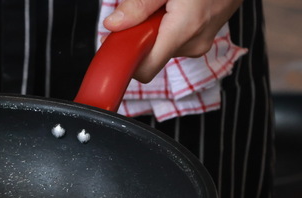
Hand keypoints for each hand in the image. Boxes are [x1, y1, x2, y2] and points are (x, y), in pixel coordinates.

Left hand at [103, 0, 242, 82]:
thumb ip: (139, 5)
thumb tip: (113, 25)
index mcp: (183, 31)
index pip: (145, 71)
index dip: (128, 62)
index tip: (118, 47)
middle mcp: (193, 44)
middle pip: (151, 57)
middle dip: (141, 37)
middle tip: (145, 12)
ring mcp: (200, 44)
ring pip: (162, 48)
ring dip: (156, 30)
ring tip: (167, 5)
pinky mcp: (203, 39)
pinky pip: (176, 41)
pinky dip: (169, 28)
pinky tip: (177, 8)